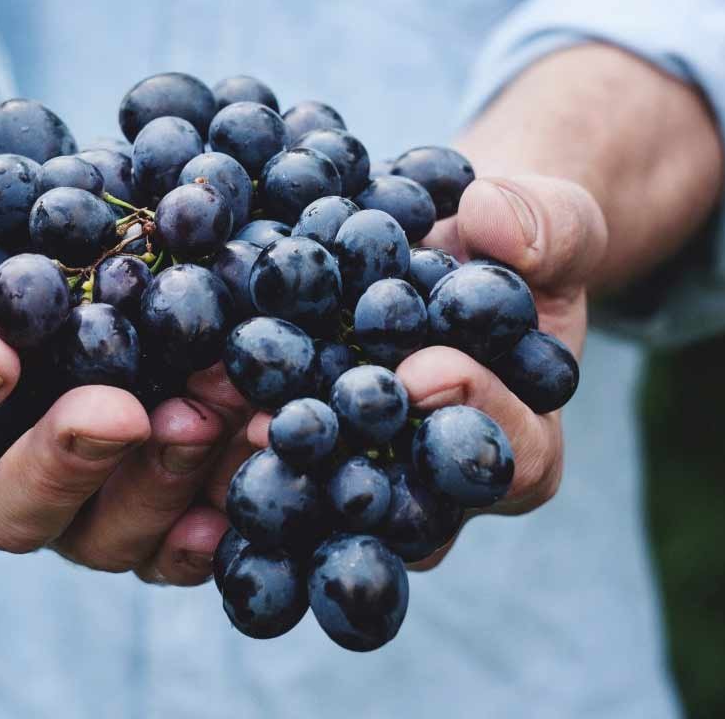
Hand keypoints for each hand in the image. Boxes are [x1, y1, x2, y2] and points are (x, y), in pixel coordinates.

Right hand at [0, 132, 245, 583]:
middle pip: (3, 511)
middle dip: (65, 462)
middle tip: (120, 409)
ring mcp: (57, 500)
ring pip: (100, 532)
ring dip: (161, 480)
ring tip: (214, 410)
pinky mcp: (132, 492)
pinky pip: (174, 530)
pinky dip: (221, 501)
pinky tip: (262, 455)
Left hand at [224, 174, 606, 566]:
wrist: (445, 245)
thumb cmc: (514, 244)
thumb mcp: (553, 222)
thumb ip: (545, 227)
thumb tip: (495, 220)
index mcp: (522, 447)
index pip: (511, 456)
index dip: (473, 414)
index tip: (426, 370)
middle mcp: (437, 489)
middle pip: (400, 503)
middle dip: (345, 460)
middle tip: (289, 422)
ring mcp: (362, 481)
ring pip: (318, 499)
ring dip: (263, 463)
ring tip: (213, 415)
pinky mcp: (298, 458)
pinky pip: (260, 466)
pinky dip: (214, 439)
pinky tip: (171, 403)